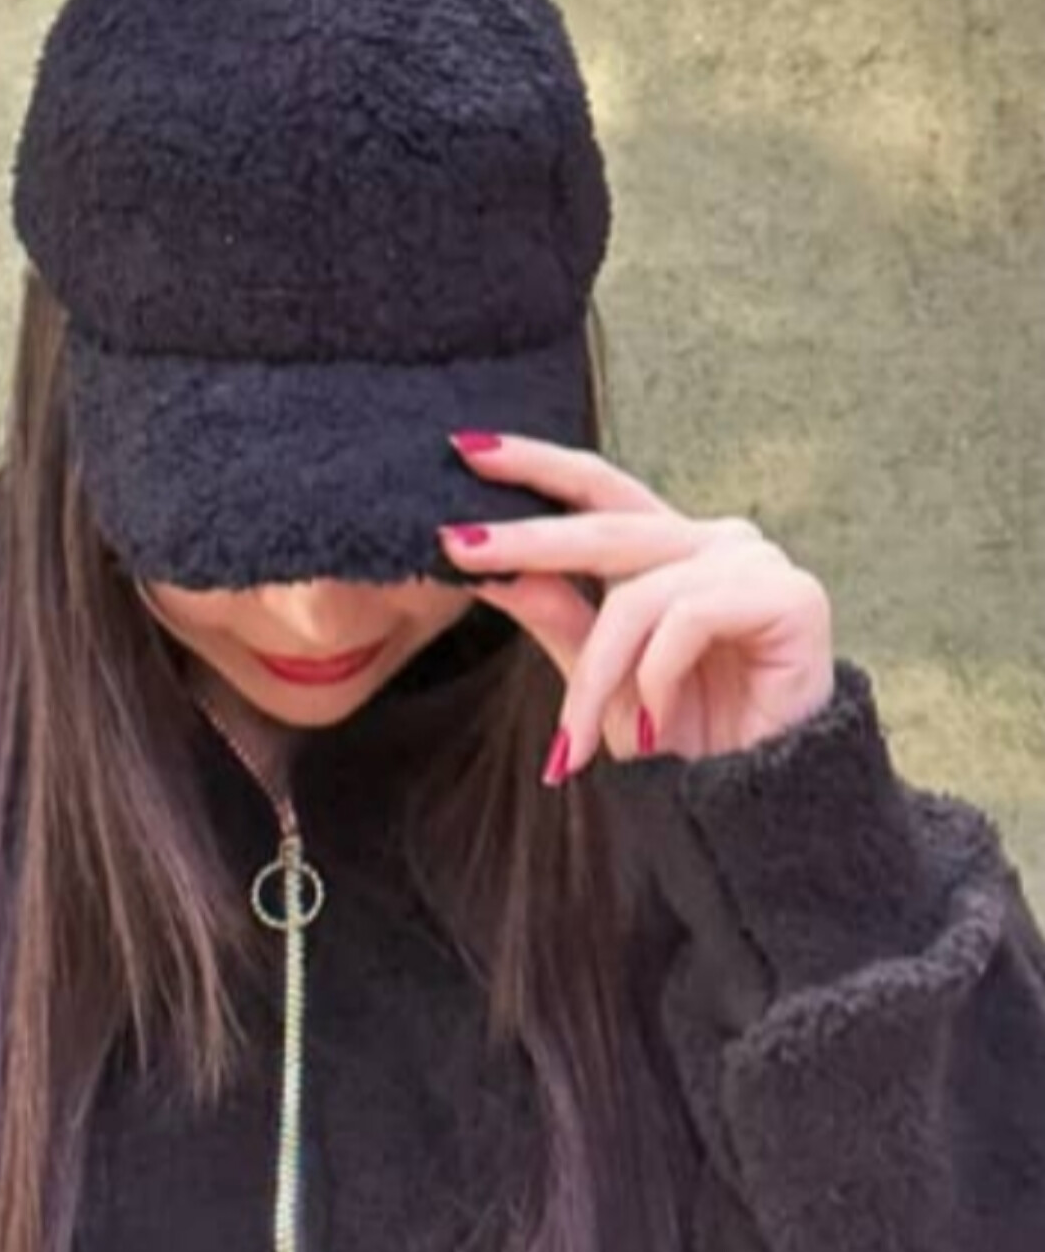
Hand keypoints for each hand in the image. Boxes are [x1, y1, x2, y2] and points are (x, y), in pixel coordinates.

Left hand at [436, 432, 836, 784]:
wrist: (754, 801)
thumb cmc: (683, 736)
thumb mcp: (598, 678)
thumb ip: (555, 616)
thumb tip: (486, 562)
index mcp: (670, 548)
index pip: (596, 489)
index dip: (536, 465)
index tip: (465, 450)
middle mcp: (713, 542)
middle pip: (606, 526)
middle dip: (527, 539)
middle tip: (459, 548)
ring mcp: (755, 563)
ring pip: (638, 594)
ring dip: (596, 673)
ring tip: (577, 738)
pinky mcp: (791, 596)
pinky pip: (689, 618)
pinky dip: (657, 674)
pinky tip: (656, 716)